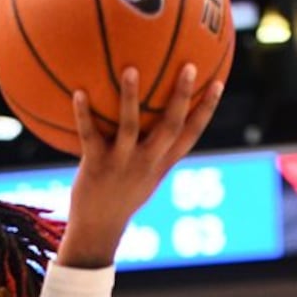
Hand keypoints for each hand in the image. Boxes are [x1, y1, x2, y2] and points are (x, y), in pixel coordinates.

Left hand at [57, 63, 225, 268]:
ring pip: (129, 127)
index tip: (217, 83)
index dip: (206, 110)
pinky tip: (79, 93)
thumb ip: (155, 149)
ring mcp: (121, 164)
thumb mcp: (145, 176)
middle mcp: (146, 162)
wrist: (97, 229)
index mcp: (161, 163)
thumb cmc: (122, 196)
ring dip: (129, 98)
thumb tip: (160, 118)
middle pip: (170, 126)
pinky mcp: (96, 166)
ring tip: (130, 69)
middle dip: (180, 96)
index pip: (191, 135)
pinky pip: (89, 135)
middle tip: (188, 66)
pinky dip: (83, 114)